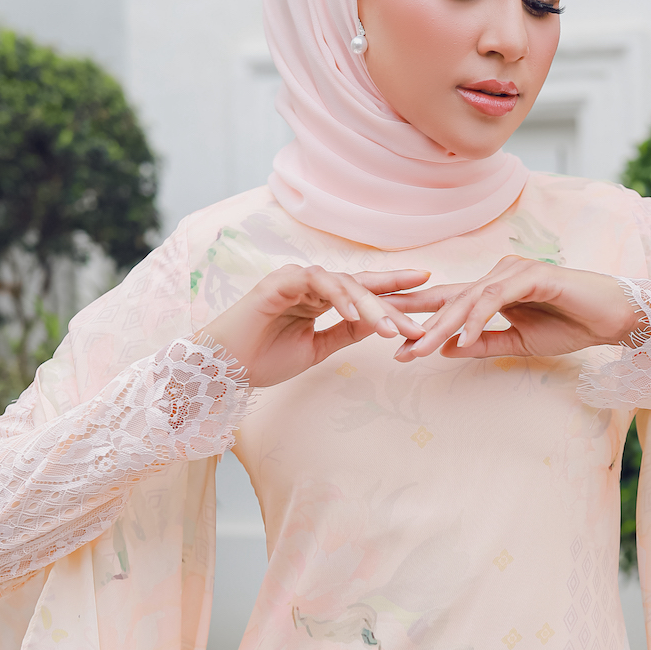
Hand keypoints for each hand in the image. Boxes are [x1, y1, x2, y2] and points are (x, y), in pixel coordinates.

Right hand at [202, 264, 429, 387]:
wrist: (223, 370)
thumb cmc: (264, 360)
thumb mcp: (318, 348)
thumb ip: (347, 331)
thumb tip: (384, 323)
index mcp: (319, 297)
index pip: (363, 290)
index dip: (395, 290)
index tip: (428, 289)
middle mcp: (310, 283)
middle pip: (360, 286)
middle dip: (392, 304)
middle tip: (418, 324)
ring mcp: (294, 279)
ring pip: (344, 284)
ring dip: (371, 307)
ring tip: (392, 331)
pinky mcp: (279, 282)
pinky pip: (317, 283)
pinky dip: (339, 298)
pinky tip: (358, 315)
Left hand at [388, 257, 633, 362]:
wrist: (611, 318)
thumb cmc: (570, 327)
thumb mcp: (519, 343)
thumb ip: (484, 344)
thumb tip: (446, 349)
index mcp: (493, 291)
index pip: (450, 304)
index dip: (421, 321)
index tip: (395, 345)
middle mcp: (498, 275)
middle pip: (452, 302)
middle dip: (423, 326)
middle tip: (397, 351)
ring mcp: (513, 272)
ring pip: (468, 300)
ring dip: (444, 326)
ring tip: (421, 349)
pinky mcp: (531, 275)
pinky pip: (496, 299)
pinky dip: (478, 319)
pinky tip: (464, 338)